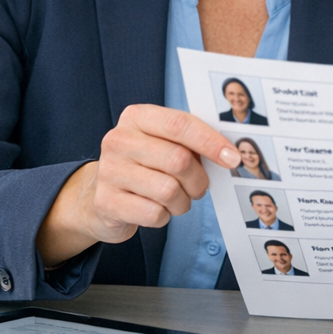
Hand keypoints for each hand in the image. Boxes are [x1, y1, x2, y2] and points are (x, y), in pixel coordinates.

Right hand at [36, 105, 241, 266]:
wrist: (100, 194)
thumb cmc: (145, 164)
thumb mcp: (164, 142)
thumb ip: (191, 140)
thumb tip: (230, 154)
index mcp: (137, 117)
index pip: (180, 125)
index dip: (211, 142)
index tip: (233, 158)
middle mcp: (118, 140)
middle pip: (178, 160)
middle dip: (199, 179)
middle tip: (200, 187)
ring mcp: (108, 171)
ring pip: (169, 190)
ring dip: (183, 201)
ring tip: (177, 199)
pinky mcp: (105, 202)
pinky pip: (154, 213)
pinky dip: (164, 216)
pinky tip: (156, 209)